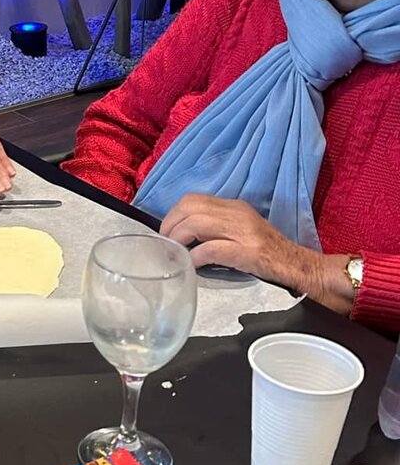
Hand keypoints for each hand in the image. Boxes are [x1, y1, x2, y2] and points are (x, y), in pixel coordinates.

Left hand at [158, 195, 326, 295]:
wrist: (299, 265)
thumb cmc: (268, 253)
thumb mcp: (241, 230)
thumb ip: (216, 227)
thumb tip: (184, 235)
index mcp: (234, 207)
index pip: (193, 199)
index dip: (173, 214)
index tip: (167, 231)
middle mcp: (237, 213)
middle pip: (190, 207)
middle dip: (170, 225)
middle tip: (166, 244)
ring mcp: (243, 231)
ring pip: (196, 223)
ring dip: (178, 239)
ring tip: (175, 253)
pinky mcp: (248, 251)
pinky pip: (212, 249)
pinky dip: (196, 257)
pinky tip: (192, 265)